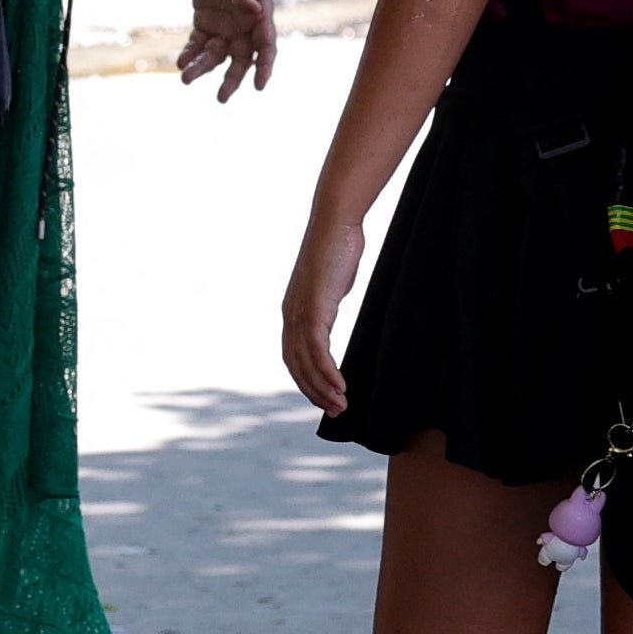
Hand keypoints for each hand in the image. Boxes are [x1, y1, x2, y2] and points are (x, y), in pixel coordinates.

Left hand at [175, 0, 277, 99]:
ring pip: (216, 54)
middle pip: (241, 58)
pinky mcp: (205, 19)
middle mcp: (246, 22)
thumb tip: (252, 10)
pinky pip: (199, 43)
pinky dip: (191, 54)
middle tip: (221, 98)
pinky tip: (181, 63)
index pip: (266, 45)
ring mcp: (225, 22)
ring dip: (204, 68)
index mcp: (261, 10)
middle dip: (233, 78)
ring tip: (186, 79)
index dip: (265, 66)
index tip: (259, 86)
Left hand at [278, 208, 362, 413]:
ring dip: (323, 388)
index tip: (324, 396)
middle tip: (336, 410)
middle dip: (314, 391)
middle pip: (296, 365)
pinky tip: (340, 385)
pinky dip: (327, 371)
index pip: (293, 356)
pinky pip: (317, 349)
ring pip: (306, 362)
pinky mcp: (314, 308)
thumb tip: (329, 314)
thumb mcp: (328, 285)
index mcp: (293, 311)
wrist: (335, 223)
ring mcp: (300, 311)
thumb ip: (325, 304)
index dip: (306, 380)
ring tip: (341, 405)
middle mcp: (291, 314)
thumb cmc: (336, 250)